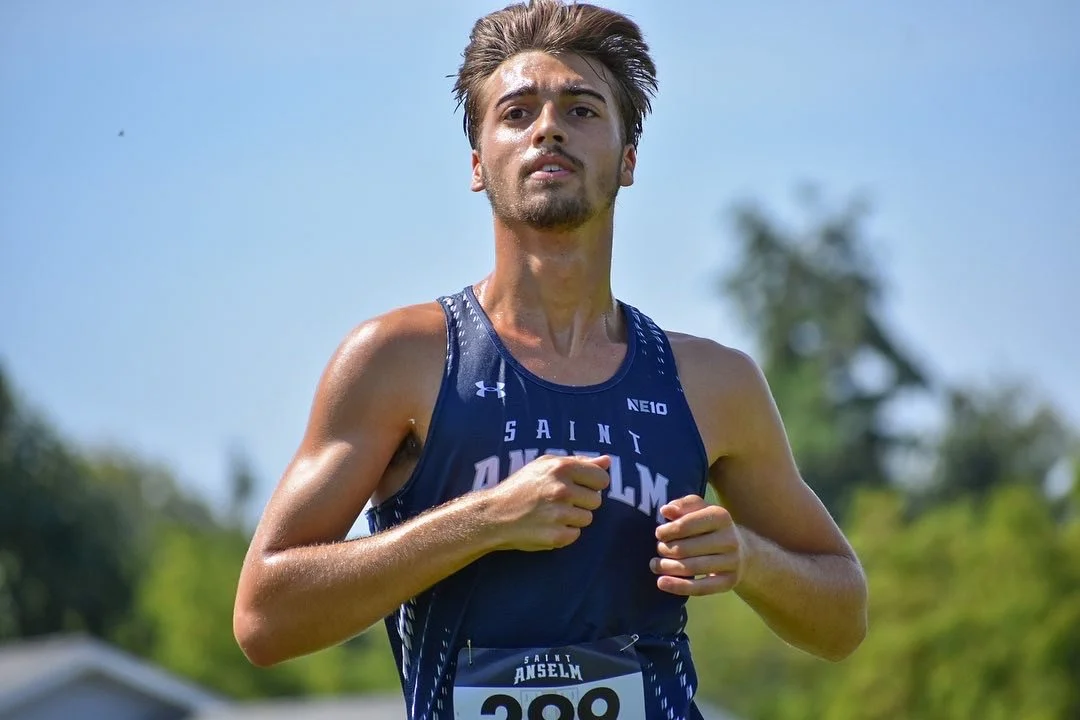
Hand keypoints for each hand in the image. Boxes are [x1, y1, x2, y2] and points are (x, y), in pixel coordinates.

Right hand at [483, 454, 610, 551]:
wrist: (494, 515)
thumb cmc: (521, 487)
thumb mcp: (546, 466)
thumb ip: (579, 462)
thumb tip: (607, 460)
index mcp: (561, 468)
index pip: (601, 478)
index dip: (594, 484)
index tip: (581, 486)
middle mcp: (562, 490)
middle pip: (596, 500)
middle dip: (582, 502)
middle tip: (560, 501)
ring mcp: (559, 514)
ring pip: (587, 519)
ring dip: (573, 518)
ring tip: (552, 514)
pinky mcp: (556, 536)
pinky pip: (575, 535)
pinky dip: (564, 533)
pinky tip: (547, 526)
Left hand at [651, 495, 743, 595]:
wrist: (742, 552)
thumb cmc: (711, 527)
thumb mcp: (700, 510)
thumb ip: (682, 505)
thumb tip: (665, 510)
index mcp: (721, 516)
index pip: (685, 525)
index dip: (667, 531)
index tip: (659, 534)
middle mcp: (729, 539)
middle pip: (685, 548)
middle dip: (665, 549)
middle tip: (659, 549)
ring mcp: (732, 562)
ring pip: (690, 568)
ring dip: (666, 567)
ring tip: (655, 565)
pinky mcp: (729, 582)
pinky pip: (700, 588)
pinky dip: (677, 586)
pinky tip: (661, 582)